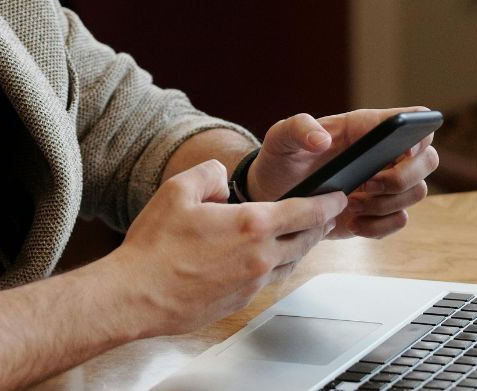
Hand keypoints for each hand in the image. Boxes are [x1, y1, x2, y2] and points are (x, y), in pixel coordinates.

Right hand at [104, 160, 346, 337]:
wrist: (137, 295)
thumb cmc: (154, 248)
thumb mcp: (178, 190)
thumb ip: (208, 174)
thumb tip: (221, 177)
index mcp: (251, 225)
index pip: (305, 212)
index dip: (327, 204)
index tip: (338, 198)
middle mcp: (259, 257)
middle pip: (306, 240)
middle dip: (320, 226)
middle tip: (325, 216)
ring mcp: (251, 283)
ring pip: (290, 263)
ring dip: (300, 248)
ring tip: (299, 237)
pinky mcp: (239, 302)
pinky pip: (268, 281)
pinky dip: (275, 267)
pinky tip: (265, 261)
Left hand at [245, 107, 438, 239]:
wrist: (275, 196)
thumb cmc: (282, 159)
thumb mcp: (281, 137)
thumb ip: (298, 129)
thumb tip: (322, 139)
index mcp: (365, 127)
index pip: (410, 119)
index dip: (419, 132)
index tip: (404, 150)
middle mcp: (383, 154)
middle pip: (428, 159)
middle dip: (404, 176)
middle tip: (368, 184)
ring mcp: (383, 185)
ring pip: (417, 192)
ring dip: (388, 202)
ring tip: (352, 204)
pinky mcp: (377, 212)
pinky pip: (399, 220)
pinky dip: (380, 226)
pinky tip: (353, 222)